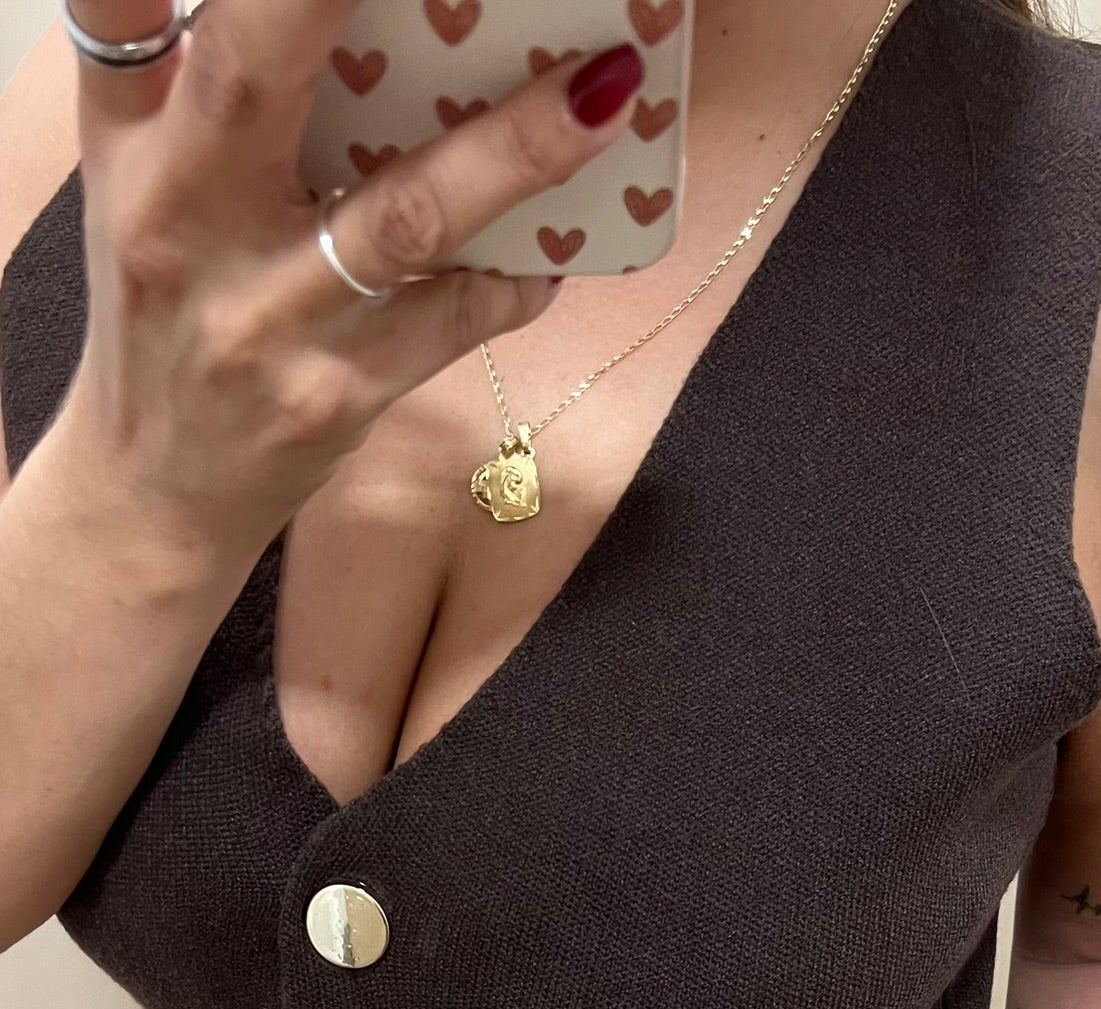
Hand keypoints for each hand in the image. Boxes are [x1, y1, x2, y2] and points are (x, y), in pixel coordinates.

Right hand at [62, 2, 643, 554]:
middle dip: (323, 0)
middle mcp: (182, 220)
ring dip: (514, 152)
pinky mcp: (336, 394)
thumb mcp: (136, 179)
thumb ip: (181, 73)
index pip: (120, 18)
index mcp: (136, 145)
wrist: (156, 492)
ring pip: (401, 215)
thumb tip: (270, 2)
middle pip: (254, 77)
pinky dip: (518, 277)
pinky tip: (565, 244)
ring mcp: (265, 318)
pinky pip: (454, 321)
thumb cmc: (164, 306)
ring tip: (604, 92)